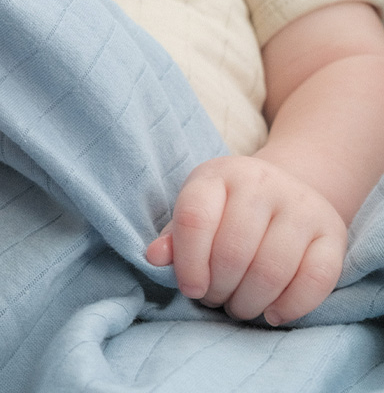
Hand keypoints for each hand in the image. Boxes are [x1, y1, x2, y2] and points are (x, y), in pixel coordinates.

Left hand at [146, 155, 346, 324]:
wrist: (286, 187)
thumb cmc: (229, 208)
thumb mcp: (198, 209)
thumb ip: (175, 236)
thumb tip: (154, 258)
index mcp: (219, 174)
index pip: (195, 218)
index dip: (188, 263)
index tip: (191, 289)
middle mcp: (261, 182)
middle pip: (233, 252)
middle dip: (219, 289)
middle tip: (215, 299)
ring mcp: (300, 204)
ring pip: (272, 270)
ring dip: (250, 302)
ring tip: (239, 306)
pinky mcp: (332, 231)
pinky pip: (315, 280)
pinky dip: (291, 306)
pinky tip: (273, 312)